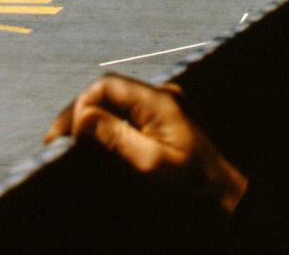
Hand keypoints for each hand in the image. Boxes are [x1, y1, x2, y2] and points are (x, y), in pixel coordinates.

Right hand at [43, 74, 247, 214]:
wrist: (231, 202)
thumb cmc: (193, 187)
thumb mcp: (149, 163)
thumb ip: (114, 136)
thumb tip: (81, 116)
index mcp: (158, 100)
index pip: (105, 86)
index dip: (80, 105)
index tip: (66, 134)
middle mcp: (161, 96)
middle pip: (108, 93)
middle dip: (81, 114)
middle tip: (58, 140)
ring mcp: (165, 108)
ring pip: (116, 104)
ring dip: (93, 121)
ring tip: (71, 143)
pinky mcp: (166, 121)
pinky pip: (128, 115)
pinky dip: (109, 127)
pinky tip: (96, 144)